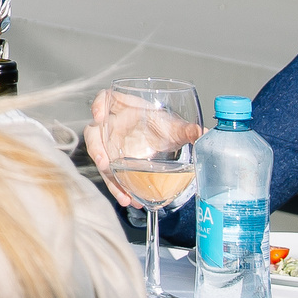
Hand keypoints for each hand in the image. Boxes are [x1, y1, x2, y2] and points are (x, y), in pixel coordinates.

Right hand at [82, 88, 202, 206]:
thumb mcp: (174, 128)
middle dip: (97, 148)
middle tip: (105, 162)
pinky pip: (110, 175)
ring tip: (120, 192)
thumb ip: (186, 130)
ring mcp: (110, 145)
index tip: (99, 116)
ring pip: (100, 158)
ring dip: (108, 176)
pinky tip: (128, 199)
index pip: (106, 99)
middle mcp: (112, 126)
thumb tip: (203, 134)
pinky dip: (118, 188)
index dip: (98, 105)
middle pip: (94, 132)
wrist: (162, 142)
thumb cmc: (162, 127)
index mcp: (125, 109)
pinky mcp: (114, 162)